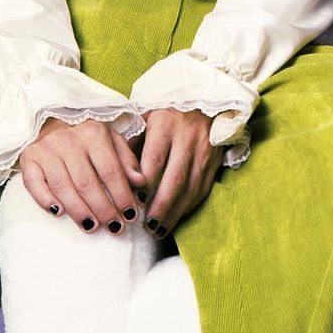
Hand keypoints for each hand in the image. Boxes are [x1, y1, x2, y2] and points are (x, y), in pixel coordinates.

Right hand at [20, 117, 146, 233]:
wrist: (53, 124)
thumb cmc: (89, 140)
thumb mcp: (113, 143)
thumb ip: (128, 162)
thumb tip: (141, 183)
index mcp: (94, 133)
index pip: (111, 170)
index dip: (121, 195)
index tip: (131, 215)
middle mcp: (69, 139)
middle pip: (87, 182)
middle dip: (102, 209)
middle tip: (114, 228)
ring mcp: (47, 149)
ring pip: (63, 186)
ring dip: (78, 211)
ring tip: (92, 228)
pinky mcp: (28, 159)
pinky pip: (34, 184)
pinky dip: (46, 200)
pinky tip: (59, 214)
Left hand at [139, 108, 224, 238]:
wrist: (204, 101)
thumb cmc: (165, 114)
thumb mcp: (145, 118)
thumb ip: (131, 143)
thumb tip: (117, 176)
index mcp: (166, 124)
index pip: (154, 159)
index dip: (144, 185)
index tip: (134, 204)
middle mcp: (188, 137)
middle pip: (174, 178)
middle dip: (160, 206)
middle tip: (146, 227)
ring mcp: (204, 150)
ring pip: (190, 187)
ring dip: (174, 213)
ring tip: (157, 230)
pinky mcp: (214, 160)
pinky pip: (202, 189)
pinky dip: (188, 207)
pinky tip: (174, 219)